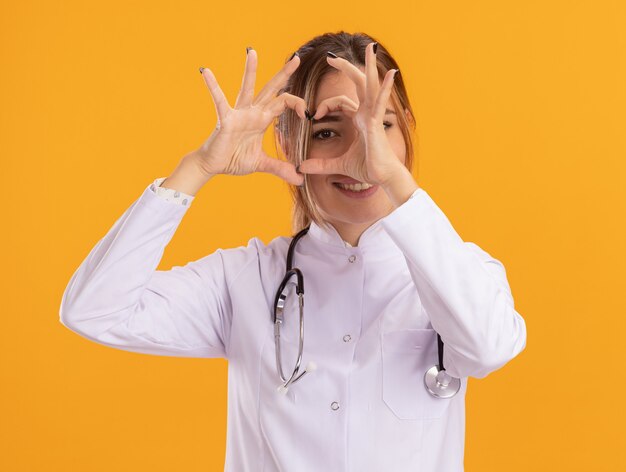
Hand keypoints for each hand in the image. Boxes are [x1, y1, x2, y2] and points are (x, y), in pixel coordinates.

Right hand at [194, 49, 306, 185]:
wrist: (213, 165)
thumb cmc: (234, 159)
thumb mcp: (262, 164)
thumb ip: (281, 168)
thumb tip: (300, 179)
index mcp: (262, 119)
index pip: (284, 104)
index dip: (298, 105)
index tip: (308, 114)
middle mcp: (252, 112)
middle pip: (271, 89)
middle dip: (284, 74)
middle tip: (297, 58)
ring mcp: (239, 114)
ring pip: (247, 88)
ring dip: (251, 70)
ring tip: (252, 51)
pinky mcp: (225, 119)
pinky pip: (219, 100)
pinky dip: (213, 87)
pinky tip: (206, 72)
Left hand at [297, 42, 401, 186]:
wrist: (383, 177)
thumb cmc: (367, 168)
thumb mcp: (338, 164)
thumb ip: (320, 164)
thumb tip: (301, 168)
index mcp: (359, 120)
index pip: (341, 101)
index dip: (326, 105)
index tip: (314, 115)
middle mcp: (367, 114)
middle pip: (358, 84)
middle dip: (346, 69)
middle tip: (331, 57)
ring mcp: (373, 116)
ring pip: (370, 85)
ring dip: (370, 66)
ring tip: (371, 48)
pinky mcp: (376, 123)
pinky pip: (379, 102)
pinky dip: (384, 88)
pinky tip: (390, 74)